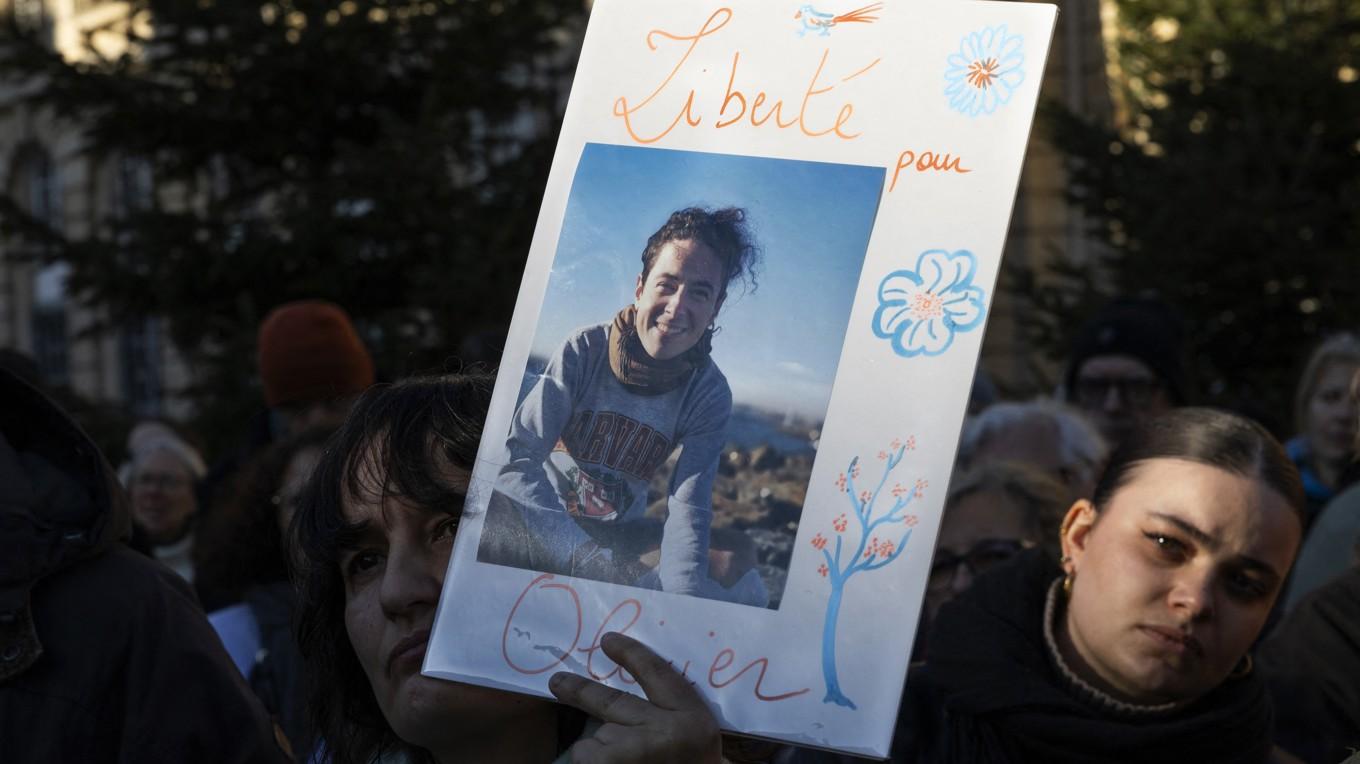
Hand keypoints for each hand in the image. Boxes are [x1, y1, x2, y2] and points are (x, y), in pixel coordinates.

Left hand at [549, 631, 721, 763]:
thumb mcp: (695, 741)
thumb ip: (668, 719)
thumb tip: (627, 705)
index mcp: (692, 719)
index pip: (657, 673)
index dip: (631, 653)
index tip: (608, 640)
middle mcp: (663, 731)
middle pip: (612, 700)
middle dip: (580, 690)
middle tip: (557, 682)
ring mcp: (634, 751)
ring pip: (596, 738)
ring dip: (598, 750)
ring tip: (618, 762)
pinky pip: (585, 757)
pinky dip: (590, 763)